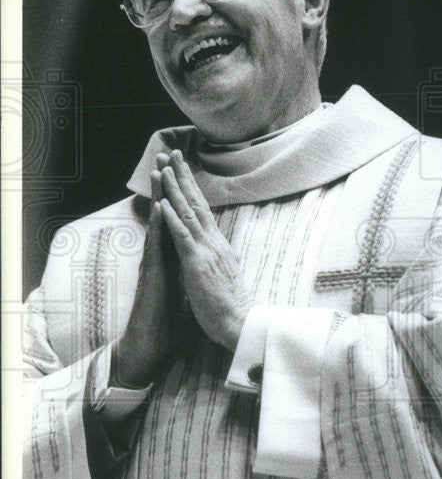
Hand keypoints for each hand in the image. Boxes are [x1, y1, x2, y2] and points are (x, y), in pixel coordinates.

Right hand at [114, 170, 179, 387]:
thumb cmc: (171, 323)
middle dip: (172, 185)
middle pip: (171, 214)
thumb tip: (209, 273)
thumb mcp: (191, 294)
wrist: (153, 344)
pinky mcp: (153, 274)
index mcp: (178, 257)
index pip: (183, 221)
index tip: (191, 175)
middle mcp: (166, 255)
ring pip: (160, 223)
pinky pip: (156, 245)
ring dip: (161, 196)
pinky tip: (160, 208)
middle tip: (171, 157)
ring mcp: (157, 262)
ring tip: (159, 169)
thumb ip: (196, 278)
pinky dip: (159, 225)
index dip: (187, 198)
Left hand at [159, 150, 252, 350]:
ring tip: (165, 168)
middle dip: (183, 177)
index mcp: (219, 246)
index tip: (182, 168)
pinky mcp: (197, 264)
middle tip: (173, 154)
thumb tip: (217, 250)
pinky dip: (172, 218)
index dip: (192, 188)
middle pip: (197, 204)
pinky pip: (183, 237)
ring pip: (188, 214)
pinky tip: (164, 203)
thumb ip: (218, 259)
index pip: (203, 211)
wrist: (240, 323)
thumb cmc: (231, 306)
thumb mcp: (225, 275)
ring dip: (175, 189)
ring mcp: (207, 251)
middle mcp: (214, 243)